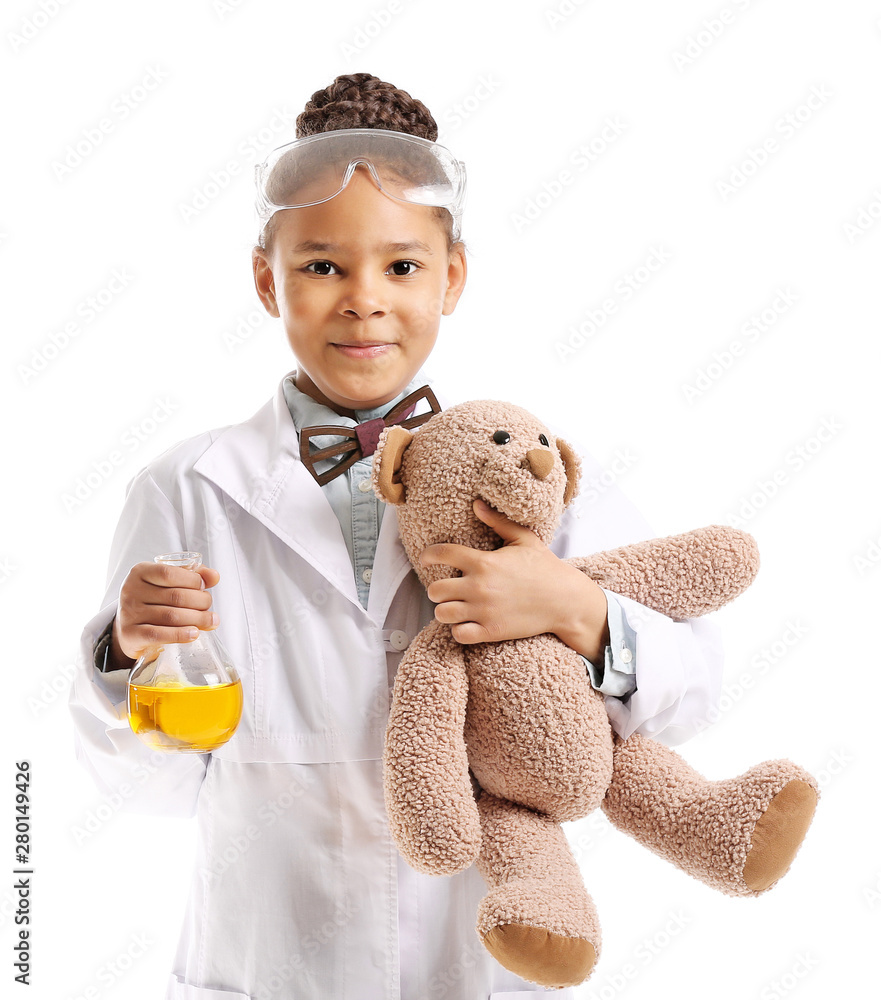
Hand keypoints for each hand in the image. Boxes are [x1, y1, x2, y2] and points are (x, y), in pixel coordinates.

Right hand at [111, 561, 220, 665]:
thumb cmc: (154, 601)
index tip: (204, 587)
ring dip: (197, 619)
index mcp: (140, 572)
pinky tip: (194, 634)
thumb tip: (214, 576)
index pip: (169, 573)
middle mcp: (131, 590)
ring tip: (210, 621)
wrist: (130, 629)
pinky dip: (180, 634)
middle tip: (208, 607)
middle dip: (200, 602)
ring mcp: (130, 613)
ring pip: (171, 616)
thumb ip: (192, 575)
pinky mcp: (131, 635)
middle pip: (175, 596)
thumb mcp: (169, 583)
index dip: (193, 580)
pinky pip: (159, 634)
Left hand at [421, 499, 608, 661]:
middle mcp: (479, 586)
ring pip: (442, 614)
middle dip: (437, 590)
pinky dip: (459, 630)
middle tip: (447, 589)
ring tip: (454, 608)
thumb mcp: (524, 539)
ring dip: (445, 611)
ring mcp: (484, 611)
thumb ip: (497, 522)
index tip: (426, 559)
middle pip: (435, 590)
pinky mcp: (491, 631)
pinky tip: (467, 624)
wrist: (565, 600)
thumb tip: (476, 504)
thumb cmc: (545, 567)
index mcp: (484, 562)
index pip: (442, 554)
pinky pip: (458, 635)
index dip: (428, 555)